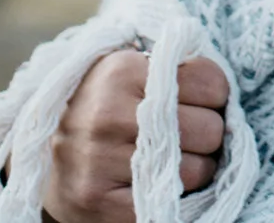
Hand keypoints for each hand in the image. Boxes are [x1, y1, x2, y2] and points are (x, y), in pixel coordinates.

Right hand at [42, 49, 230, 220]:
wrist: (46, 158)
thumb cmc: (105, 107)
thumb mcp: (131, 71)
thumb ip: (174, 68)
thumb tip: (227, 93)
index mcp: (121, 71)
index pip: (212, 83)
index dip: (214, 96)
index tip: (195, 103)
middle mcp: (109, 113)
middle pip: (210, 129)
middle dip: (206, 135)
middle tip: (185, 136)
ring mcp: (101, 160)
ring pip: (197, 171)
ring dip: (194, 170)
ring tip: (169, 161)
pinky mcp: (100, 202)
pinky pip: (170, 204)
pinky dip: (173, 197)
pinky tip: (155, 184)